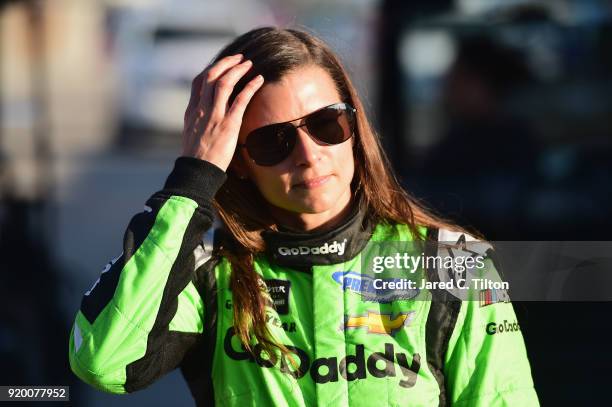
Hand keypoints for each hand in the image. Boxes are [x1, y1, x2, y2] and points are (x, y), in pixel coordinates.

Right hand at [182, 54, 263, 170]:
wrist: (197, 171)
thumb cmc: (197, 158)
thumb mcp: (192, 135)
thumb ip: (198, 122)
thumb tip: (205, 118)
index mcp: (192, 111)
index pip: (199, 82)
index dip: (212, 70)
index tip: (222, 65)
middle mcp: (202, 109)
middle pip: (212, 76)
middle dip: (226, 63)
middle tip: (239, 58)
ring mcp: (215, 115)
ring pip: (225, 83)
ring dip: (238, 70)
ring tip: (249, 64)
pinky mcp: (228, 124)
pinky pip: (241, 99)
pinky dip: (250, 86)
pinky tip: (258, 79)